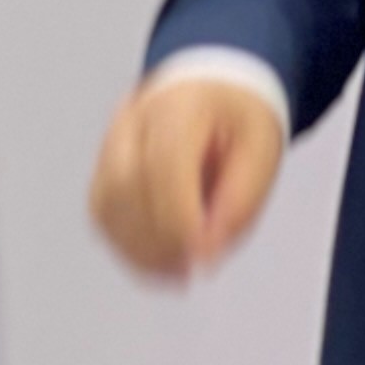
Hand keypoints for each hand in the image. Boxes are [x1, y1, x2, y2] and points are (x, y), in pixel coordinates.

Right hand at [89, 72, 285, 281]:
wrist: (213, 89)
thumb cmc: (239, 121)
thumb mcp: (262, 152)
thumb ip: (240, 202)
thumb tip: (207, 254)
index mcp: (181, 101)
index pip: (165, 162)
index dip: (179, 218)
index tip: (202, 258)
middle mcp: (136, 116)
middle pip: (125, 183)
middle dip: (156, 238)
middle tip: (188, 272)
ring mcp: (112, 139)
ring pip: (106, 203)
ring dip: (138, 250)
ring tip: (176, 275)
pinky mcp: (103, 164)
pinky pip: (102, 212)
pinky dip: (126, 245)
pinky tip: (158, 264)